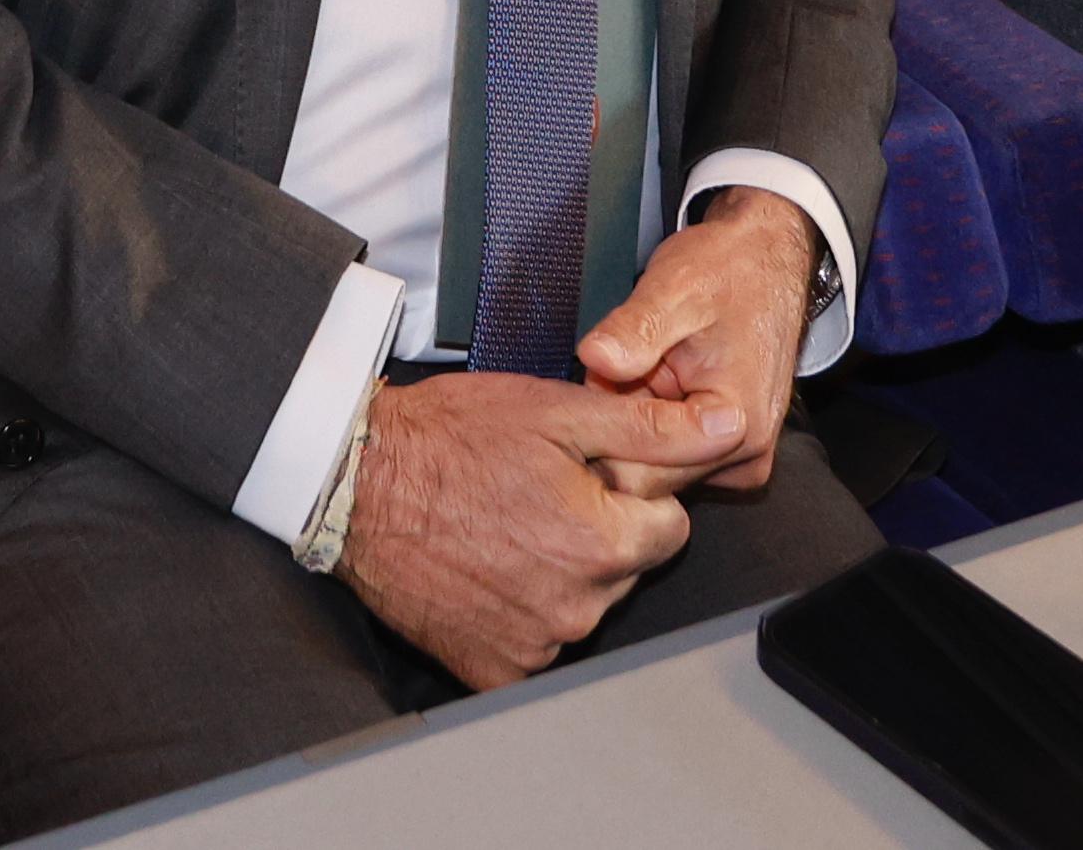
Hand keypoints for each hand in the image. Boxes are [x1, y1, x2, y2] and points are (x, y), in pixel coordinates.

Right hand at [337, 372, 739, 688]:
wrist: (354, 485)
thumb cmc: (448, 441)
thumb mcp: (560, 413)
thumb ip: (654, 429)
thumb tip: (728, 426)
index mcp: (603, 544)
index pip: (670, 528)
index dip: (633, 493)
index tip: (590, 475)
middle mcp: (576, 608)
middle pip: (627, 568)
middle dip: (600, 531)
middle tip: (540, 491)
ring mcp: (534, 646)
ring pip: (584, 604)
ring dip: (562, 570)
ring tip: (506, 522)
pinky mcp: (491, 670)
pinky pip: (537, 645)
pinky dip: (523, 611)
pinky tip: (489, 570)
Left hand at [577, 189, 815, 495]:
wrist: (765, 263)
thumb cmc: (725, 271)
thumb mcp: (674, 288)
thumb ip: (635, 328)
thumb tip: (593, 359)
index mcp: (737, 425)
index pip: (640, 476)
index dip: (605, 431)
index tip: (600, 381)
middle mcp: (745, 456)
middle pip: (646, 481)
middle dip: (618, 429)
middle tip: (616, 371)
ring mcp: (740, 460)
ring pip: (654, 472)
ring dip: (633, 426)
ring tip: (640, 371)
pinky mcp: (730, 454)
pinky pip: (671, 459)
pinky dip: (649, 426)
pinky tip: (653, 384)